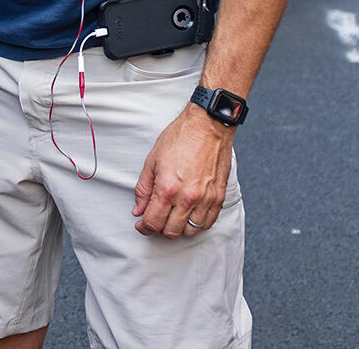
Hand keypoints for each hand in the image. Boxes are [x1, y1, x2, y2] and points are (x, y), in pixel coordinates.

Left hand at [132, 106, 234, 237]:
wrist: (207, 126)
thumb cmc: (180, 138)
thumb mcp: (152, 161)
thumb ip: (144, 189)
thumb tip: (139, 209)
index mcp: (168, 188)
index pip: (153, 222)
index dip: (144, 227)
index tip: (141, 224)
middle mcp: (188, 197)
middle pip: (172, 231)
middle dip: (159, 228)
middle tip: (155, 219)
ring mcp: (206, 199)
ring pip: (191, 231)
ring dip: (179, 227)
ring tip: (172, 215)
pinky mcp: (219, 197)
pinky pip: (208, 222)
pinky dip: (197, 223)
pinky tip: (189, 213)